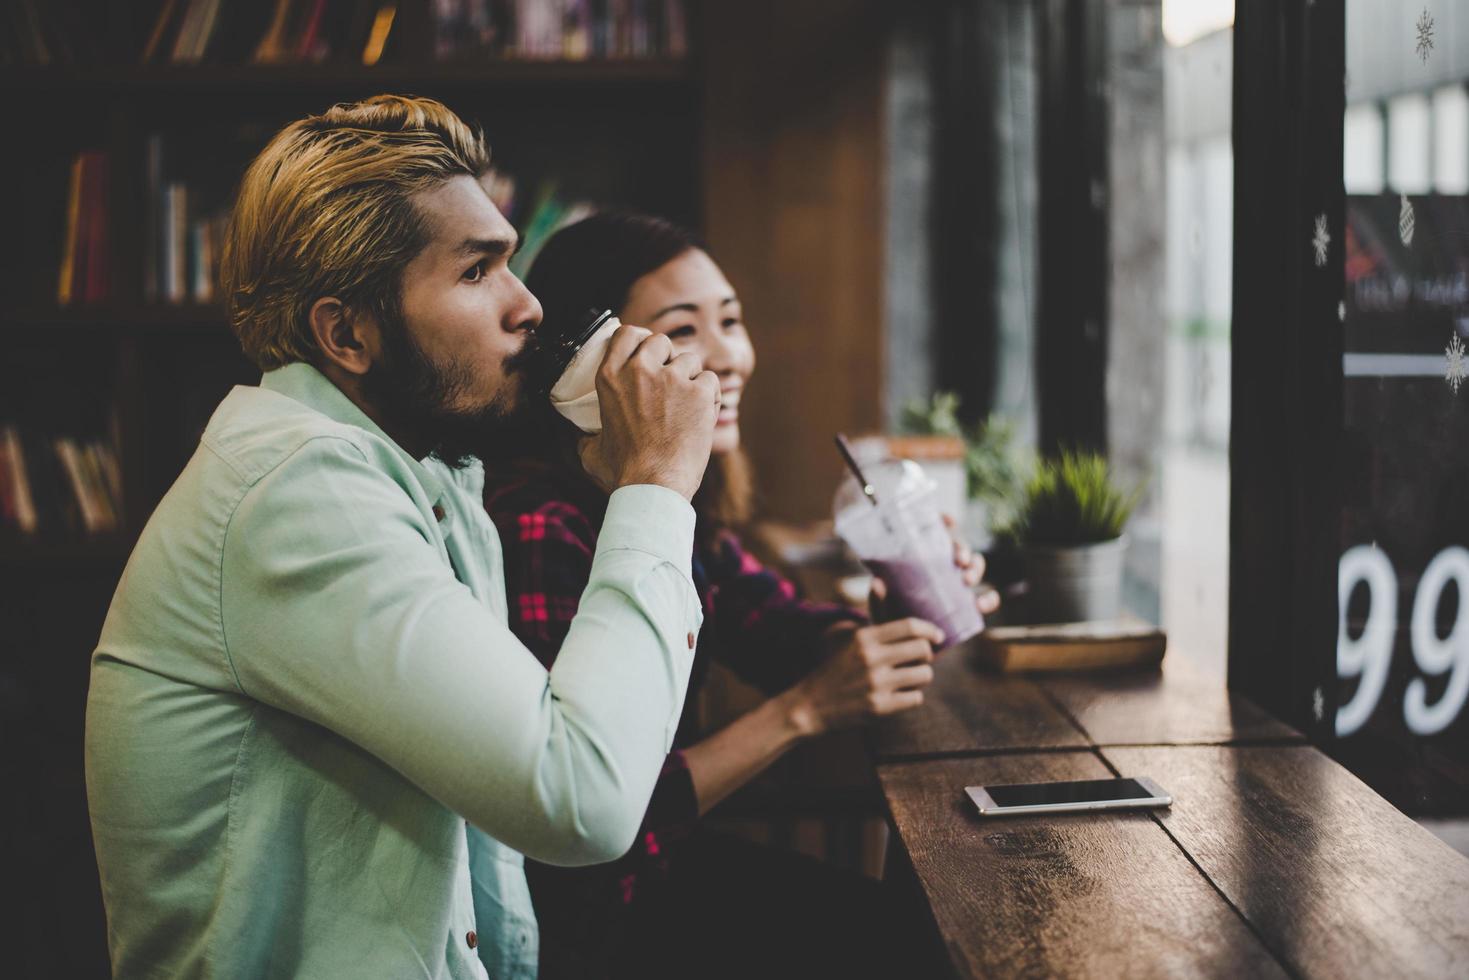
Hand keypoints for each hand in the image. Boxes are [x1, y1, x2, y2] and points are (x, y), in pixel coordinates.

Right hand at [577, 324, 720, 499]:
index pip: (626, 333)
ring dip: (690, 377)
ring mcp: (672, 379)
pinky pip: (710, 380)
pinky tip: (703, 414)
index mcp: (610, 377)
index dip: (639, 340)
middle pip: (660, 341)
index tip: (646, 354)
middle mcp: (640, 371)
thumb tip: (584, 437)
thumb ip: (588, 436)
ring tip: (687, 403)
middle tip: (670, 381)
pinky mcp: (699, 392)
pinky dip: (710, 395)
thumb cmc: (622, 473)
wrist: (654, 487)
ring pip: (689, 359)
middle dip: (667, 357)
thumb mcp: (591, 451)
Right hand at [779, 618, 942, 736]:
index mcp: (864, 637)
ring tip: (910, 678)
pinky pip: (916, 698)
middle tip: (921, 659)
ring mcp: (876, 684)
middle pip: (923, 649)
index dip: (930, 630)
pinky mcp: (880, 707)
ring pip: (924, 675)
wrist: (810, 706)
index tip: (938, 636)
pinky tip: (900, 695)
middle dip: (927, 655)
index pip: (909, 626)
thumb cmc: (837, 670)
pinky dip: (912, 696)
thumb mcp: (852, 641)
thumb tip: (881, 582)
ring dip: (921, 677)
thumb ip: (875, 618)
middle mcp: (871, 658)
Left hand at [868, 513, 1001, 620]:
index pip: (933, 532)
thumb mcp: (881, 608)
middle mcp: (940, 567)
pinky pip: (986, 598)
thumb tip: (878, 583)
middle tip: (959, 560)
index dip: (944, 521)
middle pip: (957, 546)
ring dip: (977, 568)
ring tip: (968, 580)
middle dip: (963, 547)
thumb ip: (879, 598)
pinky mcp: (968, 606)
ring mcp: (956, 585)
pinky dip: (990, 599)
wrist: (903, 649)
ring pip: (974, 566)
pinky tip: (982, 605)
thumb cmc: (889, 621)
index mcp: (919, 559)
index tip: (948, 521)